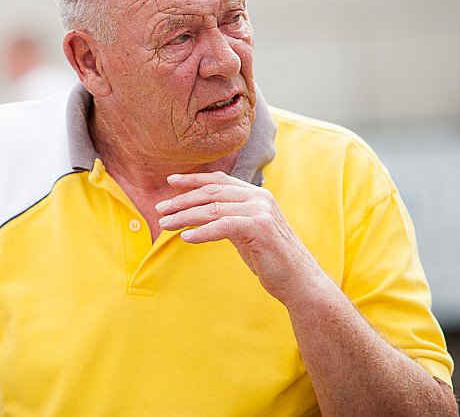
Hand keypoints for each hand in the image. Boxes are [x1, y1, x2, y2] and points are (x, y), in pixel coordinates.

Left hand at [156, 171, 325, 305]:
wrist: (298, 280)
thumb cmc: (269, 258)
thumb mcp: (245, 231)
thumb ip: (228, 217)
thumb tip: (199, 212)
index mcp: (255, 194)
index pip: (218, 181)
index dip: (193, 180)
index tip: (170, 182)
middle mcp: (259, 197)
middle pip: (211, 193)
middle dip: (182, 200)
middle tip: (160, 209)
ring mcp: (260, 211)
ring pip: (213, 208)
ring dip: (185, 216)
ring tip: (166, 224)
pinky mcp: (260, 228)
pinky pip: (222, 226)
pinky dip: (202, 232)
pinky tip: (186, 237)